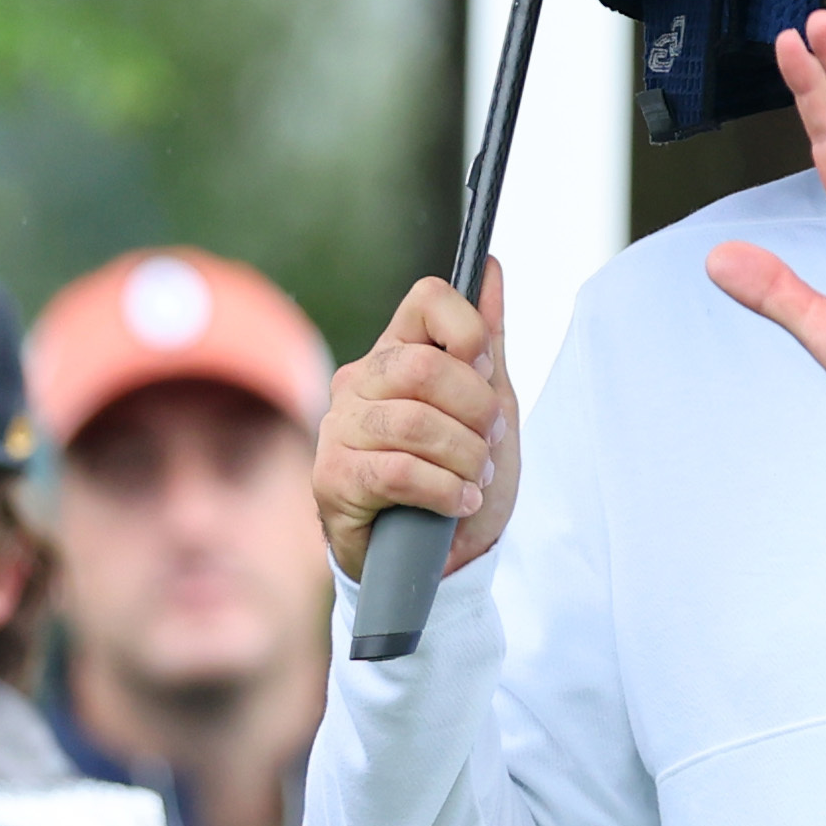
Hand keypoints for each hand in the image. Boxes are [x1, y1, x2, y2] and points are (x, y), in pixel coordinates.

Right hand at [315, 261, 517, 580]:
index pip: (427, 299)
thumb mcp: (487, 407)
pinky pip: (401, 470)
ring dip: (465, 458)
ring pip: (416, 423)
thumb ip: (485, 341)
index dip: (468, 331)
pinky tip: (457, 502)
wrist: (442, 559)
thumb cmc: (458, 474)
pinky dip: (444, 490)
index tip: (486, 372)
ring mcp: (339, 428)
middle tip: (489, 443)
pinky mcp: (333, 477)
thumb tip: (492, 265)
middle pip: (425, 366)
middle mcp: (358, 381)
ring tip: (474, 480)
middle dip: (476, 410)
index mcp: (394, 353)